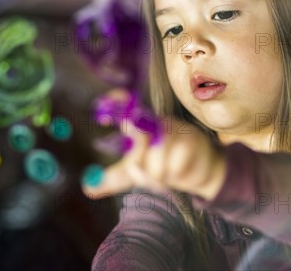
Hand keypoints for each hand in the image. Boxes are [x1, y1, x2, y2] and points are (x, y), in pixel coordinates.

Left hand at [83, 108, 226, 200]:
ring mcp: (175, 129)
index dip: (115, 101)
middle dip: (136, 165)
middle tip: (138, 173)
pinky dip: (173, 177)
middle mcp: (156, 122)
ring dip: (157, 177)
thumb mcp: (138, 172)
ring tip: (165, 175)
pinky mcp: (192, 141)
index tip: (102, 118)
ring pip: (155, 160)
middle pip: (137, 138)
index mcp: (142, 125)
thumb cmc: (167, 166)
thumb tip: (87, 188)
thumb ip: (114, 178)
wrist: (203, 170)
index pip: (126, 103)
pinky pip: (173, 167)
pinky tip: (180, 172)